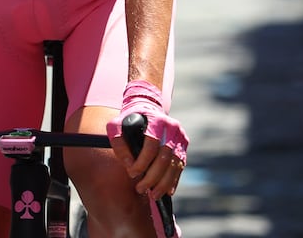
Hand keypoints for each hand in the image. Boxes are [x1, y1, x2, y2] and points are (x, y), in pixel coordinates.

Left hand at [106, 81, 187, 201]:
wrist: (148, 108)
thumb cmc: (130, 119)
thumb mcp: (118, 124)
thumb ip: (118, 142)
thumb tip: (128, 165)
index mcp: (156, 120)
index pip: (151, 145)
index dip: (142, 162)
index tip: (132, 173)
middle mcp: (172, 128)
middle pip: (165, 157)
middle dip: (152, 177)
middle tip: (141, 188)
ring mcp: (180, 137)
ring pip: (175, 164)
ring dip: (164, 183)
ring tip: (153, 194)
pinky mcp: (183, 145)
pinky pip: (180, 166)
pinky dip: (174, 180)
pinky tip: (167, 191)